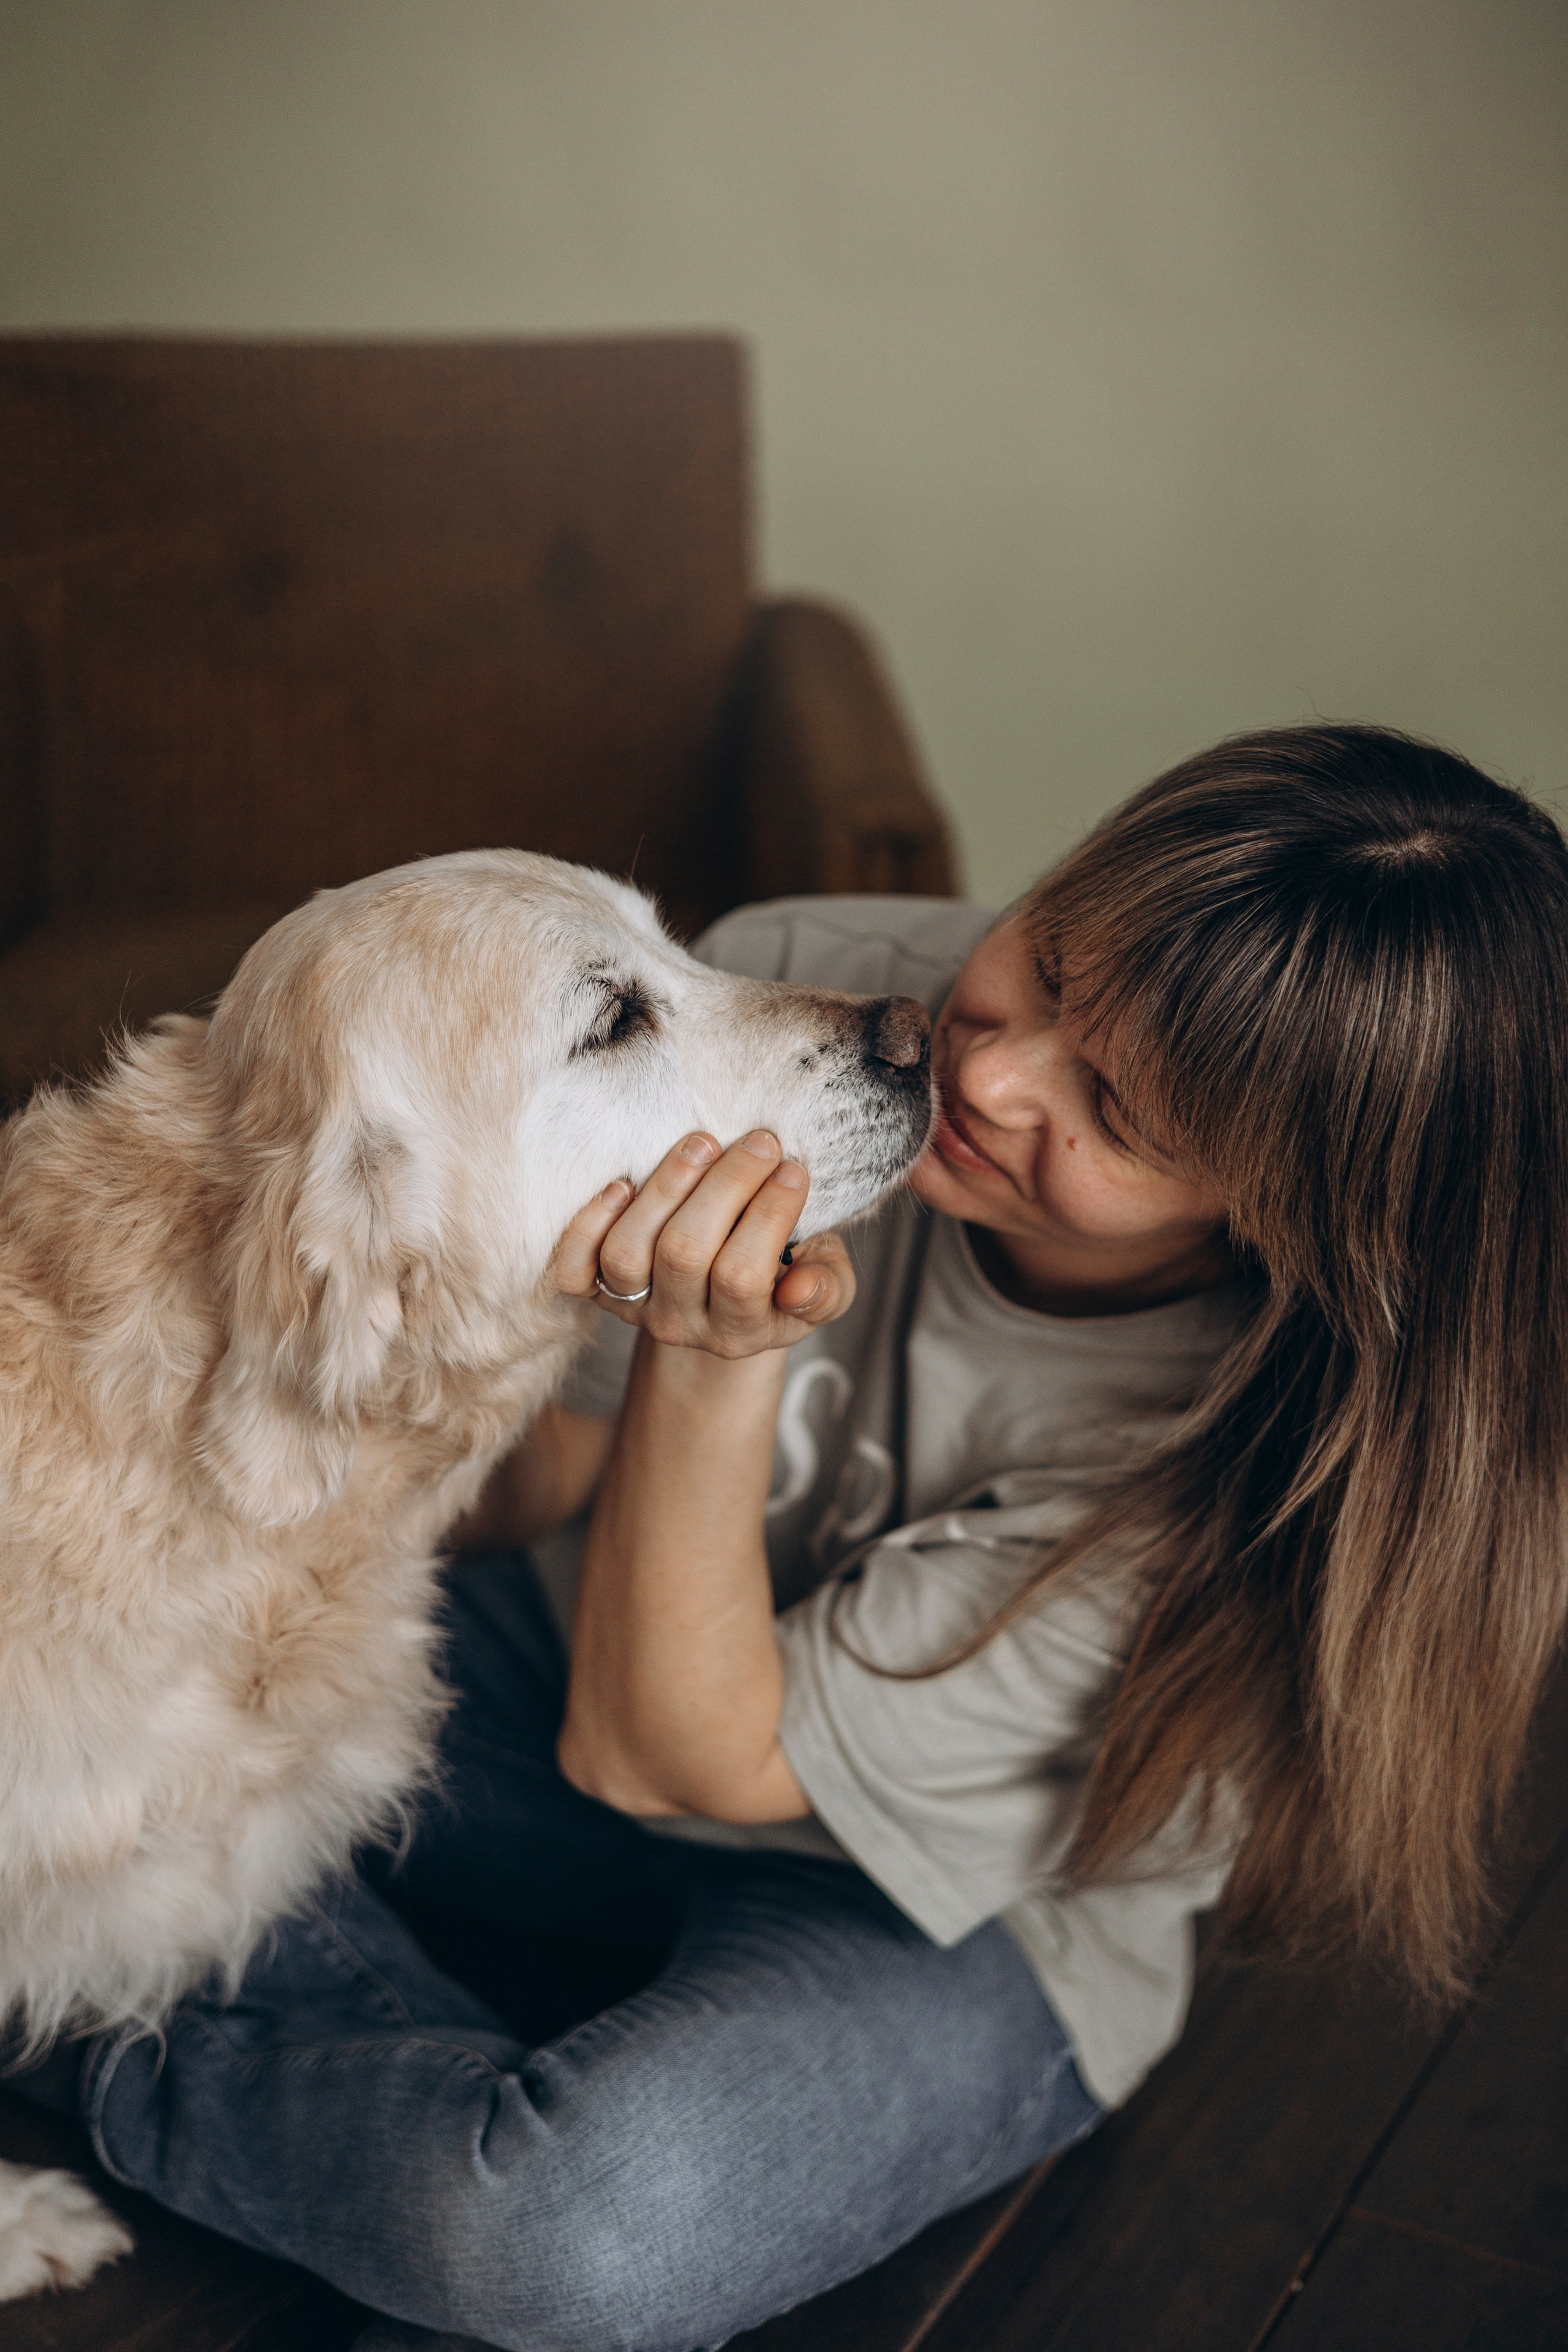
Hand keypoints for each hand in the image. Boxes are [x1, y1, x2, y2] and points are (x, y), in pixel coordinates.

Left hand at [553, 1130, 855, 1357]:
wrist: (723, 1302)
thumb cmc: (780, 1278)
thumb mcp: (822, 1289)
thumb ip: (826, 1290)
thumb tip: (801, 1287)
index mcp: (740, 1331)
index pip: (744, 1276)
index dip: (769, 1216)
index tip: (793, 1167)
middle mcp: (680, 1324)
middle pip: (684, 1255)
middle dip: (725, 1186)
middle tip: (759, 1141)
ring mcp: (632, 1306)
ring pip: (628, 1252)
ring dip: (664, 1189)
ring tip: (702, 1143)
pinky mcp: (595, 1287)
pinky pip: (573, 1267)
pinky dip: (587, 1225)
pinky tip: (620, 1184)